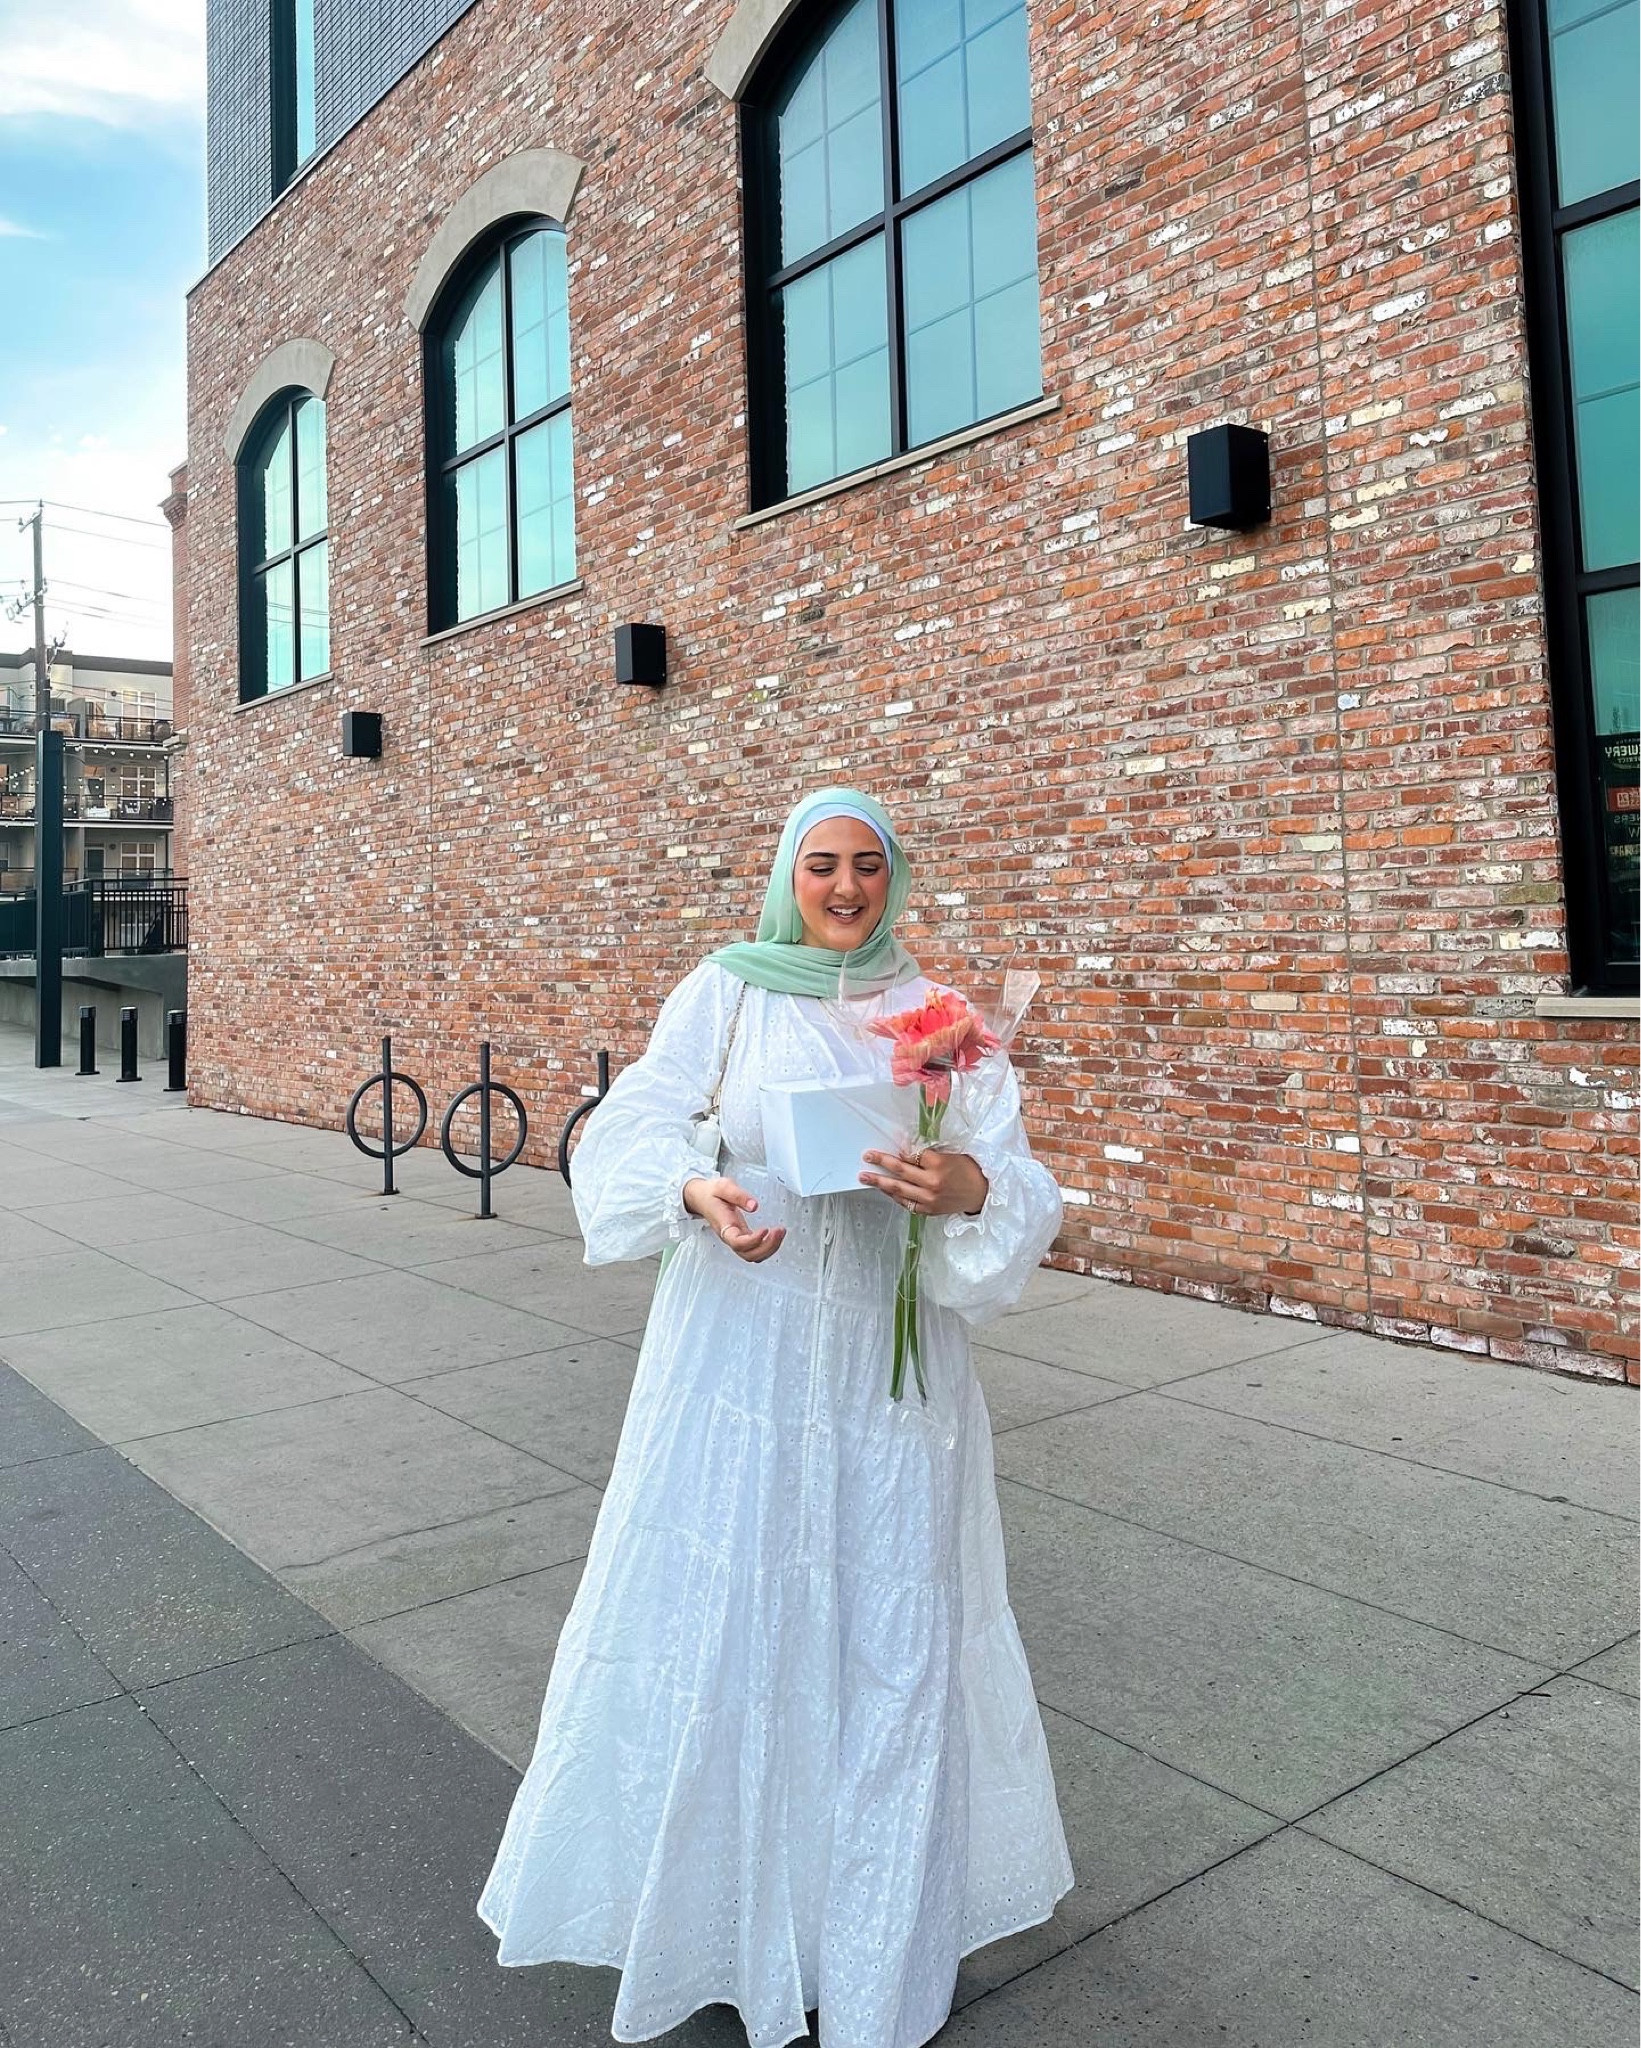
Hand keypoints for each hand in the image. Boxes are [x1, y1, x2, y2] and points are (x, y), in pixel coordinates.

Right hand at [682, 1176, 786, 1261]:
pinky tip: (775, 1235)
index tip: (765, 1229)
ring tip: (780, 1232)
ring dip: (770, 1248)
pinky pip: (755, 1250)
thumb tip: (754, 1206)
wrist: (701, 1198)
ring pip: (753, 1256)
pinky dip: (768, 1246)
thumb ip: (738, 1195)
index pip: (737, 1243)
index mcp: (724, 1226)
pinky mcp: (742, 1237)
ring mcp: (736, 1239)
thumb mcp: (723, 1186)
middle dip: (767, 1247)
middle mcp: (730, 1236)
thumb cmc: (711, 1194)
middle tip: (779, 1231)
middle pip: (748, 1254)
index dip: (753, 1240)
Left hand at [859, 1147, 988, 1217]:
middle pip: (900, 1171)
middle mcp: (932, 1182)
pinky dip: (895, 1196)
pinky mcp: (928, 1210)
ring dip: (880, 1182)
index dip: (899, 1152)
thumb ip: (928, 1156)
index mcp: (939, 1164)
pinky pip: (906, 1203)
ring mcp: (929, 1198)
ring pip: (898, 1189)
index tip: (887, 1148)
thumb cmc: (968, 1171)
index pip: (912, 1155)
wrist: (981, 1194)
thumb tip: (906, 1153)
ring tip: (865, 1177)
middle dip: (881, 1163)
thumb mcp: (951, 1156)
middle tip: (867, 1157)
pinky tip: (885, 1190)